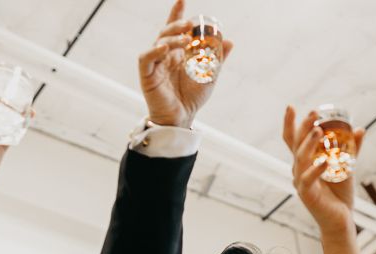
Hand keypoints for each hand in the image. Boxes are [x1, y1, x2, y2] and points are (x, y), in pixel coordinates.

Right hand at [138, 0, 233, 127]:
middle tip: (190, 24)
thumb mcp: (209, 76)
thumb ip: (217, 59)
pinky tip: (165, 49)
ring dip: (172, 38)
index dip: (177, 13)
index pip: (175, 29)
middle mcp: (164, 56)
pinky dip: (154, 51)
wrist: (182, 118)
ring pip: (158, 42)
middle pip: (166, 32)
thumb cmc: (192, 99)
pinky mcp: (147, 76)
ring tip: (186, 38)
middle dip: (177, 24)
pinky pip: (146, 59)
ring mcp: (154, 65)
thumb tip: (229, 41)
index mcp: (177, 54)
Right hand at [282, 106, 364, 238]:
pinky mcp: (306, 194)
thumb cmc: (340, 194)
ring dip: (308, 144)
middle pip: (296, 145)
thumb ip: (352, 149)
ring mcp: (300, 182)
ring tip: (319, 133)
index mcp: (305, 161)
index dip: (290, 123)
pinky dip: (316, 169)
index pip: (293, 140)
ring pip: (300, 159)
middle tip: (314, 114)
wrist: (340, 220)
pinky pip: (308, 179)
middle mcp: (299, 169)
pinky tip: (325, 161)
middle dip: (303, 127)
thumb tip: (360, 129)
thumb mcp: (347, 167)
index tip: (291, 106)